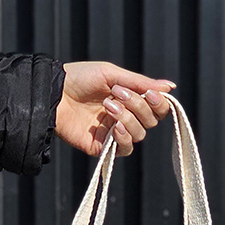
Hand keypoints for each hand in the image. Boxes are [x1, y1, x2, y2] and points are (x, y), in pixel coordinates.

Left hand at [56, 61, 173, 157]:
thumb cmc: (80, 78)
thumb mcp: (112, 74)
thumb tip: (171, 87)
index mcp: (130, 99)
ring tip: (107, 105)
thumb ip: (141, 83)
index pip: (156, 108)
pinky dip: (124, 138)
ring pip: (139, 134)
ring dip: (127, 118)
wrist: (54, 93)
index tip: (151, 94)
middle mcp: (125, 117)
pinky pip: (125, 149)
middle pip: (150, 121)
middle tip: (118, 93)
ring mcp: (114, 133)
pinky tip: (114, 127)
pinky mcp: (103, 147)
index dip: (159, 103)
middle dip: (138, 106)